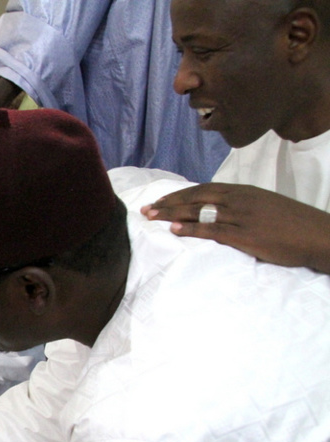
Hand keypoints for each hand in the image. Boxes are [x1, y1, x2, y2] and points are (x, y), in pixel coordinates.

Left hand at [141, 183, 329, 272]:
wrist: (316, 234)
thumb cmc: (292, 223)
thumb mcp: (263, 206)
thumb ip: (240, 206)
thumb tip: (218, 212)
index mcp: (242, 191)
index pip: (202, 189)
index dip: (178, 195)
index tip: (159, 200)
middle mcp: (238, 199)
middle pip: (195, 197)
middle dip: (168, 203)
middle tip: (145, 209)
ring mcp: (241, 216)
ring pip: (199, 211)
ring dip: (172, 214)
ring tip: (151, 217)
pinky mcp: (244, 234)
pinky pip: (212, 230)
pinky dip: (191, 229)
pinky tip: (174, 229)